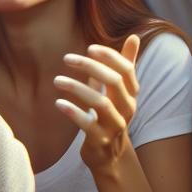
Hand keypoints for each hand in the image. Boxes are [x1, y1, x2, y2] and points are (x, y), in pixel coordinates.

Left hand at [54, 34, 139, 172]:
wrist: (110, 155)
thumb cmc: (112, 115)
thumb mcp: (120, 90)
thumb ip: (125, 64)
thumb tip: (133, 36)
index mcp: (132, 93)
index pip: (126, 69)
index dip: (110, 56)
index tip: (89, 48)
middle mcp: (127, 107)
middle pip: (114, 81)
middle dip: (90, 67)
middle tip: (67, 58)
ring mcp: (115, 124)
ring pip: (100, 102)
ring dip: (77, 88)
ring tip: (57, 80)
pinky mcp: (101, 140)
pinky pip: (88, 124)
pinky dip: (74, 112)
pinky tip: (59, 103)